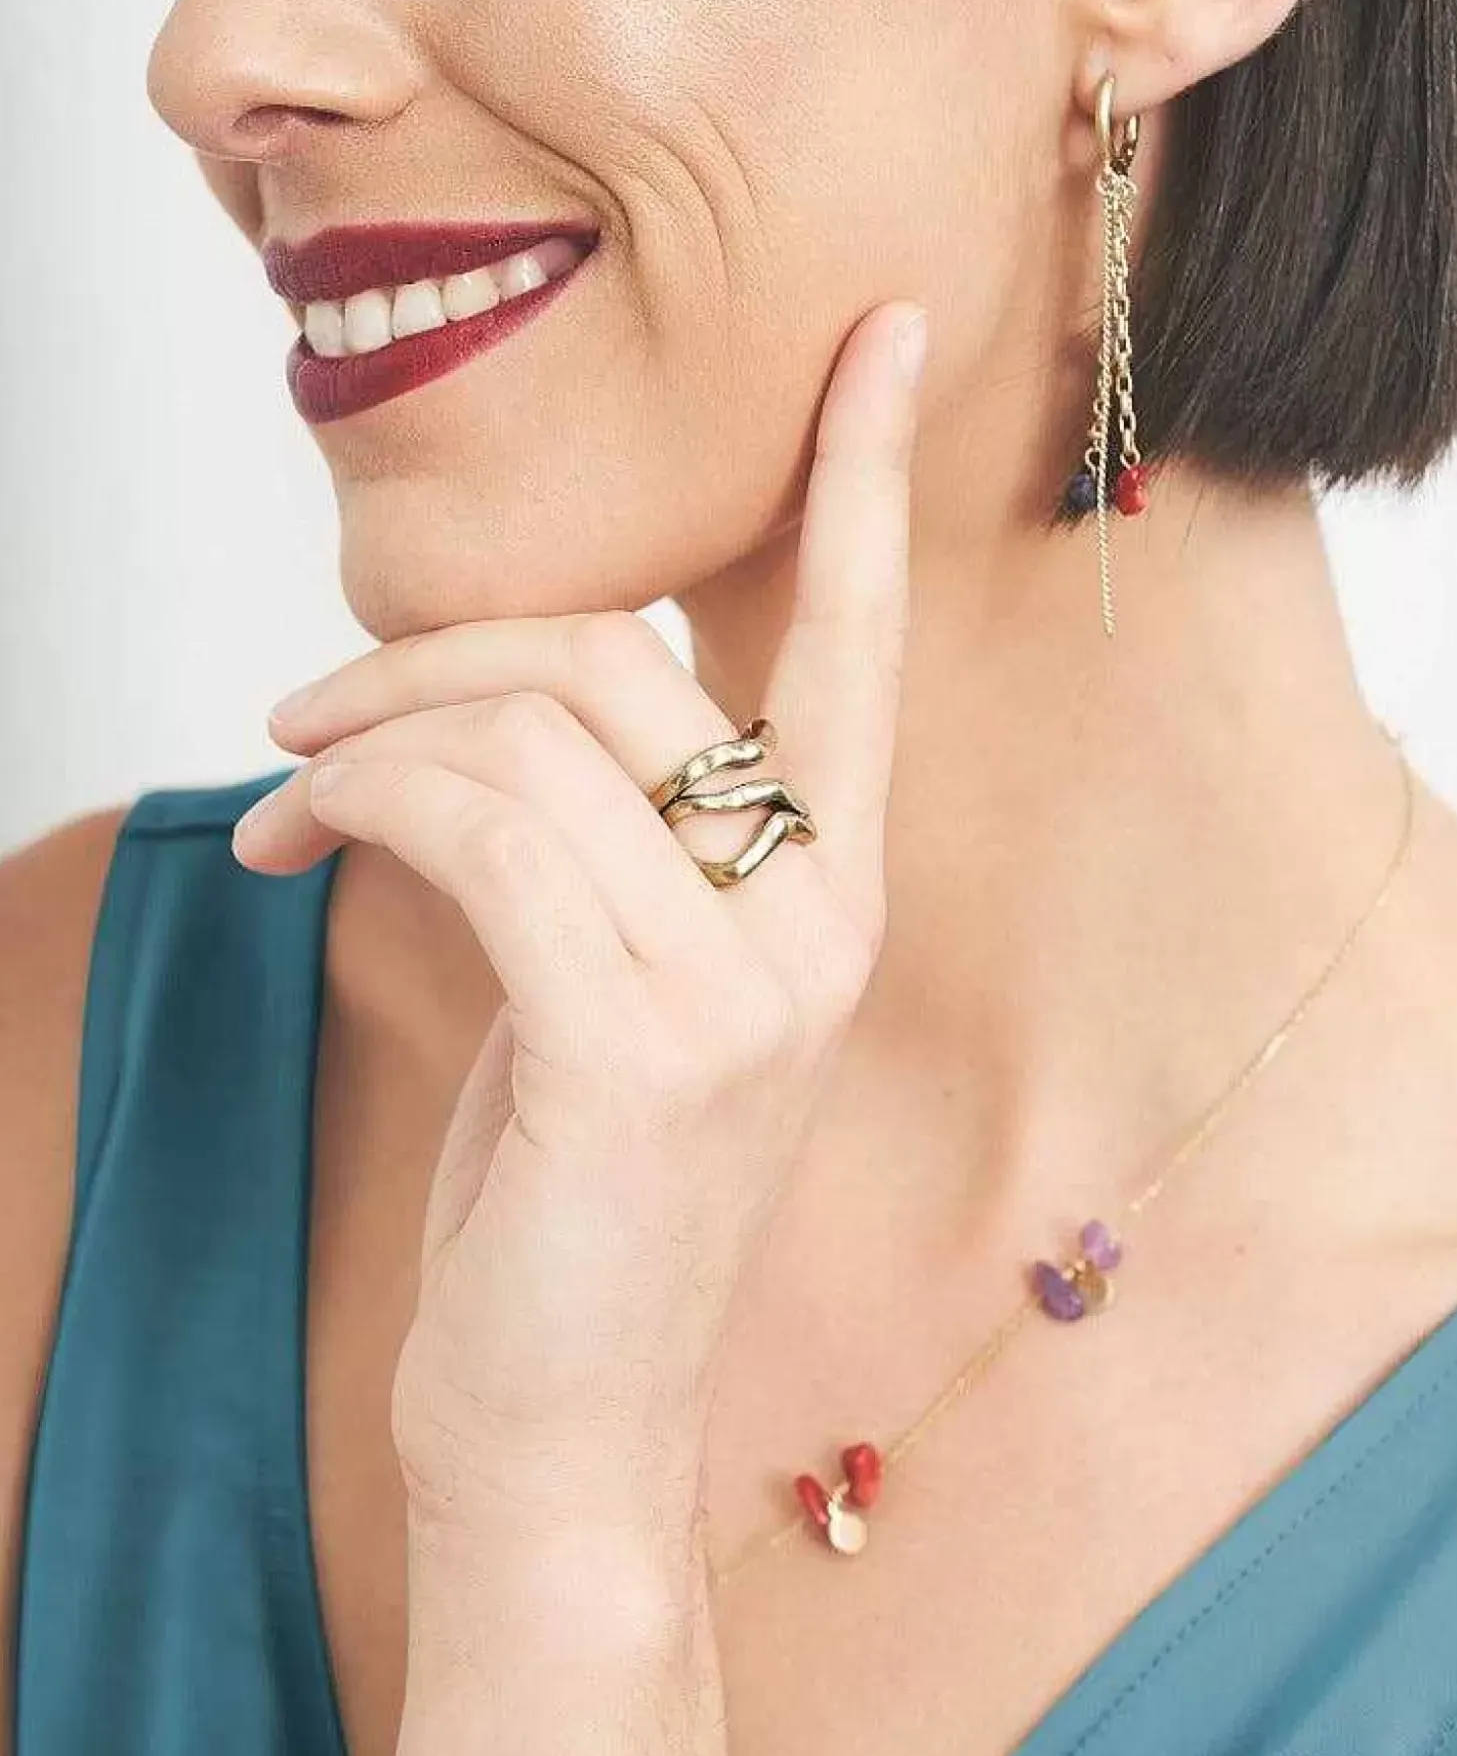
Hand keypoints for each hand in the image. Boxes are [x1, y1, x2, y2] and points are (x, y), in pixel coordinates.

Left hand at [232, 301, 928, 1532]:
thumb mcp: (607, 992)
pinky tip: (287, 848)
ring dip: (362, 737)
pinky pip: (477, 823)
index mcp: (830, 893)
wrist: (561, 1423)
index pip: (858, 646)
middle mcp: (822, 920)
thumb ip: (591, 840)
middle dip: (428, 654)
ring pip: (529, 729)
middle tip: (304, 714)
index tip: (875, 331)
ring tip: (281, 801)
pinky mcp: (643, 1041)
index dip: (859, 480)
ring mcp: (749, 982)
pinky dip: (356, 803)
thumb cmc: (570, 1198)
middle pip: (617, 657)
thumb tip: (455, 703)